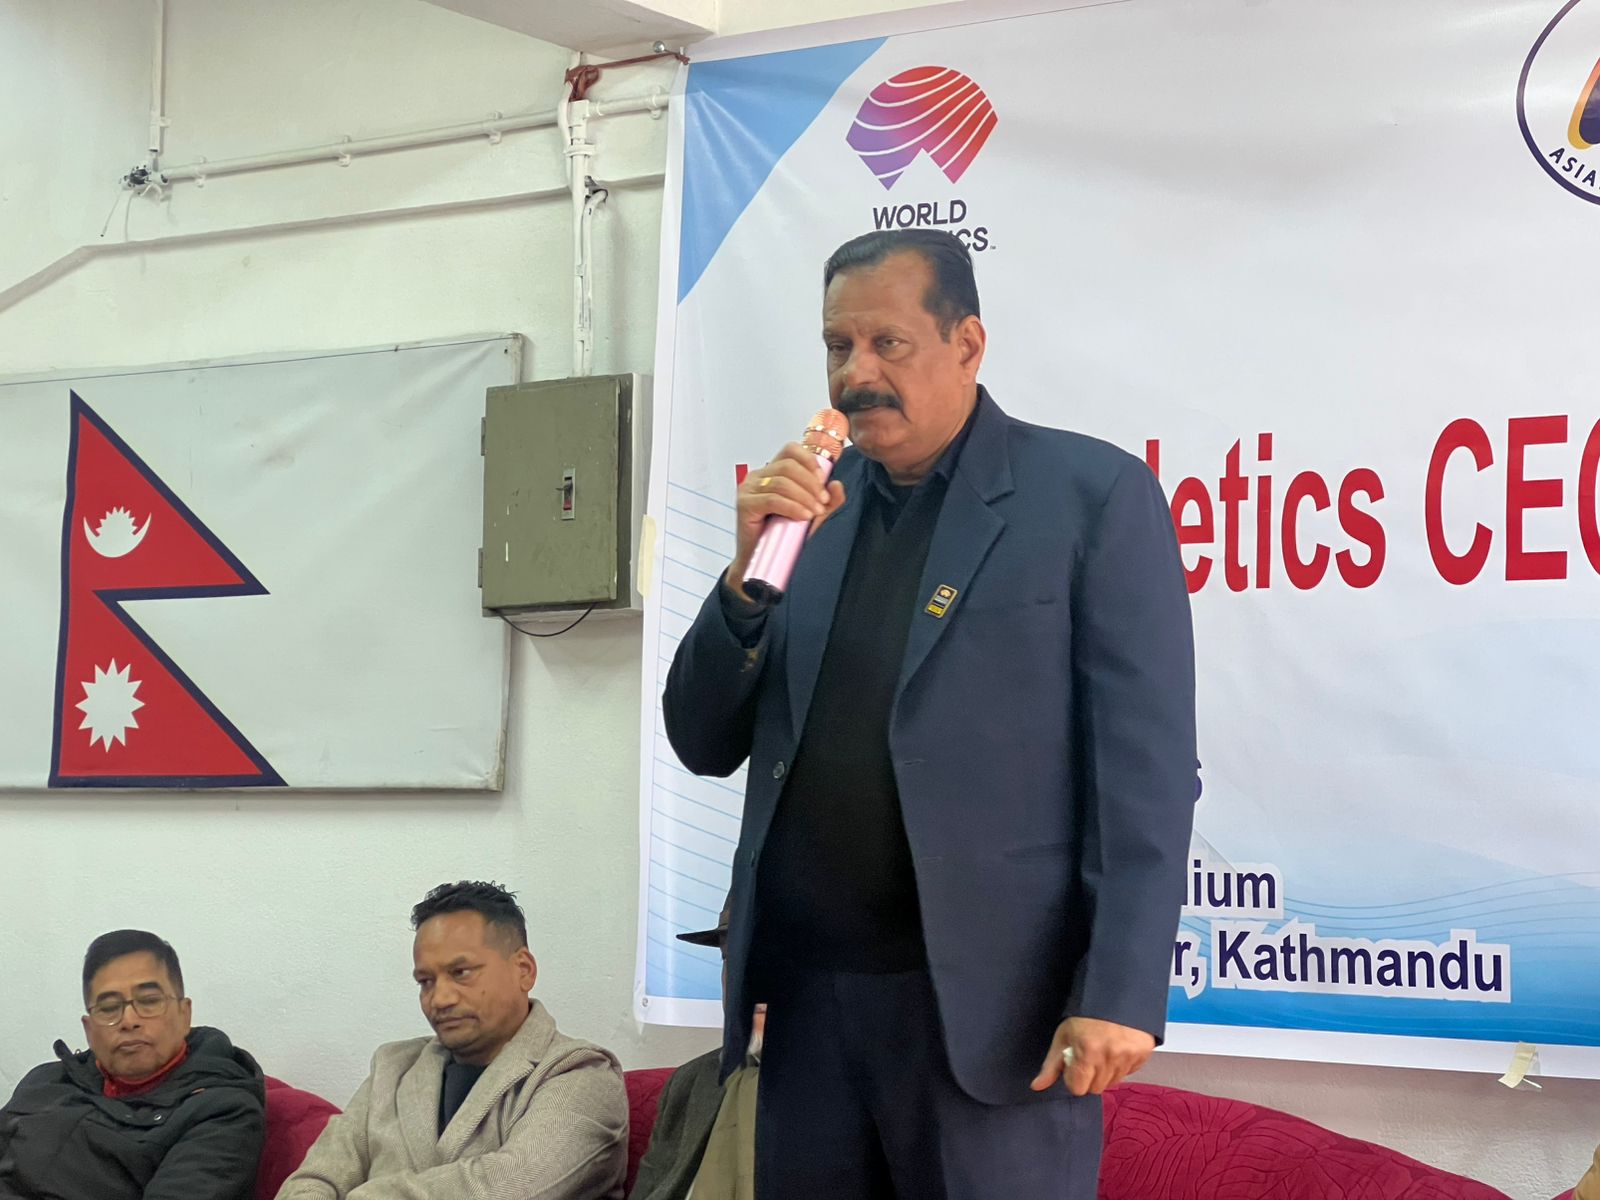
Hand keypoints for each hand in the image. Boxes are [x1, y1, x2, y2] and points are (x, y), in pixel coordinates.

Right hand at [727, 443, 846, 593]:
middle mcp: (758, 476)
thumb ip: (827, 501)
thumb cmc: (783, 537)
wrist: (761, 563)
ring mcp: (748, 489)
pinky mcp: (744, 505)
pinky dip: (792, 507)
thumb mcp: (812, 516)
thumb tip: (836, 484)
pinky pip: (772, 499)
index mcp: (772, 471)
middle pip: (788, 466)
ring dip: (804, 496)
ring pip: (781, 482)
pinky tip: (803, 516)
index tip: (823, 480)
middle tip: (823, 502)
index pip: (790, 450)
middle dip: (810, 483)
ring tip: (815, 512)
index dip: (809, 460)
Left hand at [1029, 1017, 1154, 1096]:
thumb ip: (1051, 1064)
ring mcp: (1129, 1056)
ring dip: (1106, 1072)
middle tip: (1088, 1056)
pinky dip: (1122, 1065)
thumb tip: (1037, 1086)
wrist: (1116, 992)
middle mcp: (1110, 1057)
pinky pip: (1129, 1073)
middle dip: (1089, 1076)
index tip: (1074, 1064)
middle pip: (1096, 1088)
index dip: (1073, 1078)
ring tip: (1103, 1050)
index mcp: (1087, 1052)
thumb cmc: (1084, 1014)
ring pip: (1113, 1082)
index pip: (1078, 1088)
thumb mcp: (1063, 1035)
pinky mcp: (1143, 1054)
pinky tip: (1118, 1047)